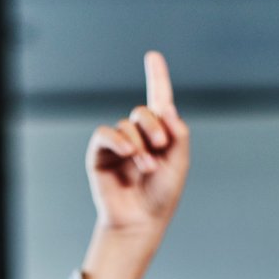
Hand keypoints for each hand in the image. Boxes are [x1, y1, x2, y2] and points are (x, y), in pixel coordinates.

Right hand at [82, 51, 190, 278]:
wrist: (140, 223)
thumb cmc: (161, 196)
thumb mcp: (179, 163)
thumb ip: (178, 134)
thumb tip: (168, 107)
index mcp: (159, 135)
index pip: (158, 100)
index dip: (156, 77)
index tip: (152, 56)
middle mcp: (138, 136)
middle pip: (143, 111)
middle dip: (153, 124)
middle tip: (162, 145)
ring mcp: (118, 145)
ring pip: (127, 125)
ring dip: (139, 144)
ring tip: (147, 166)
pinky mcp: (100, 155)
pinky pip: (105, 134)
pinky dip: (117, 140)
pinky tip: (128, 153)